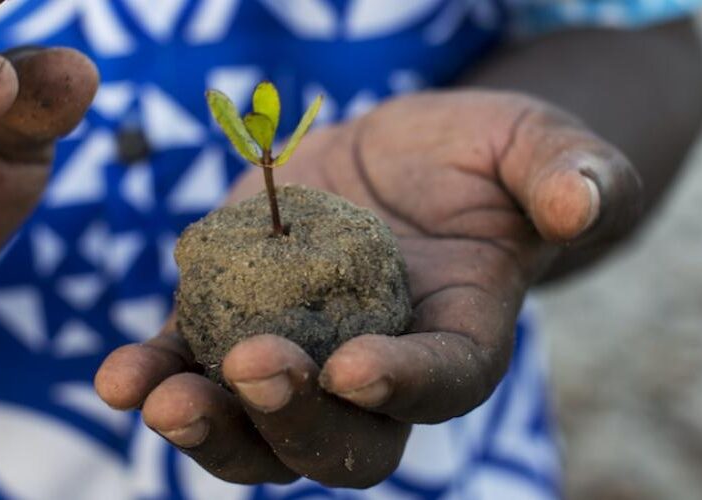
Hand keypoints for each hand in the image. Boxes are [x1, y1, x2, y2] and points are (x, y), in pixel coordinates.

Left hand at [96, 91, 640, 486]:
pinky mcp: (237, 321)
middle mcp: (378, 374)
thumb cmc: (486, 160)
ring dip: (208, 424)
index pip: (440, 387)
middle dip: (292, 422)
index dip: (401, 386)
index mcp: (460, 343)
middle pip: (340, 440)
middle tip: (250, 371)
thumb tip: (580, 200)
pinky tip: (121, 377)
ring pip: (257, 429)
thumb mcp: (537, 148)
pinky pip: (194, 366)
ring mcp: (301, 358)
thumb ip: (572, 175)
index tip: (352, 366)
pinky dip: (159, 375)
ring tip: (157, 397)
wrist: (404, 160)